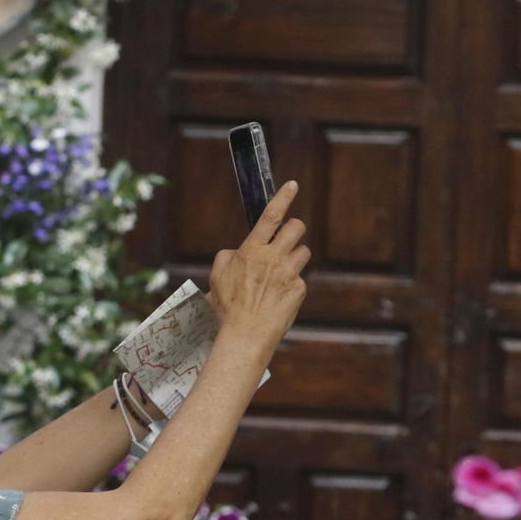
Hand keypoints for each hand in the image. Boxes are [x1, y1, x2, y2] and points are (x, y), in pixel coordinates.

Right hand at [209, 181, 309, 354]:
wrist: (247, 334)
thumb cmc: (229, 307)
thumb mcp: (217, 277)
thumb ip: (226, 257)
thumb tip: (236, 250)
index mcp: (252, 251)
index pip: (271, 216)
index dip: (283, 197)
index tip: (293, 185)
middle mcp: (273, 258)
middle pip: (296, 228)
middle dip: (294, 228)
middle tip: (287, 237)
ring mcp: (289, 273)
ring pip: (303, 251)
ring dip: (295, 257)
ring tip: (281, 273)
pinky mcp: (299, 289)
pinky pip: (301, 278)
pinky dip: (292, 283)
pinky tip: (280, 296)